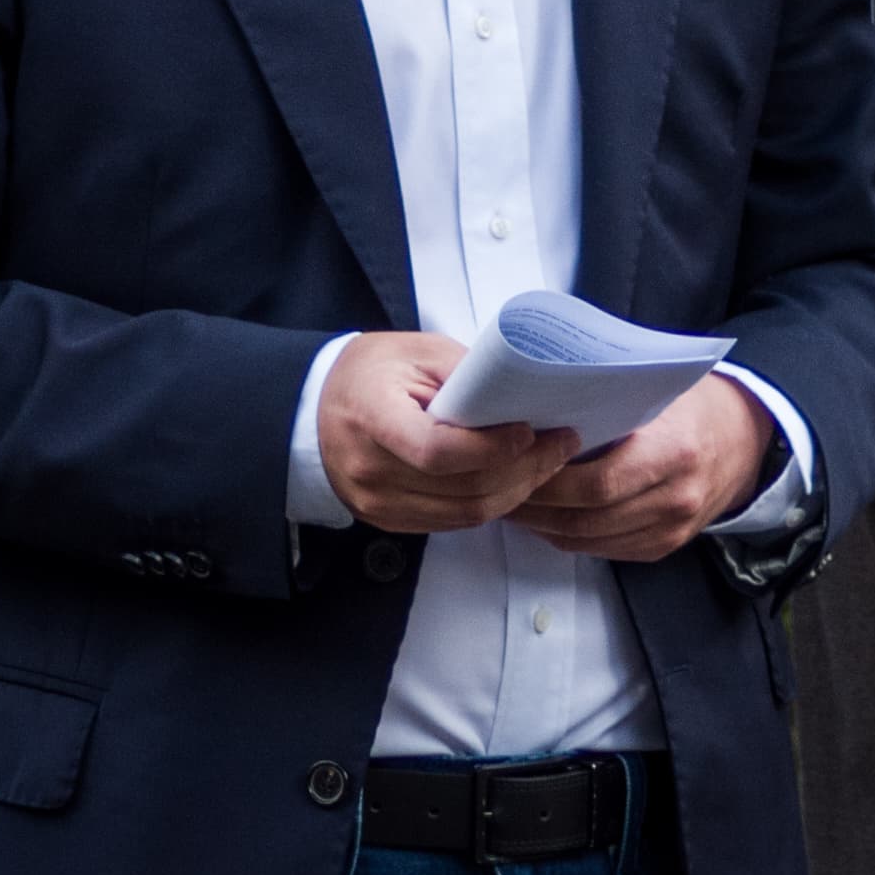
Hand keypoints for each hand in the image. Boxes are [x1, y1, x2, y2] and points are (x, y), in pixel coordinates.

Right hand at [316, 332, 576, 534]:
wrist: (313, 410)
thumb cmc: (368, 372)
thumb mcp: (415, 352)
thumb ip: (466, 375)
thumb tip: (523, 397)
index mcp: (372, 418)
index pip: (438, 451)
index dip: (491, 448)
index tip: (529, 430)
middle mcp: (372, 472)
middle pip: (463, 489)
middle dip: (524, 470)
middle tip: (562, 444)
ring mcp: (379, 505)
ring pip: (467, 514)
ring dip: (517, 492)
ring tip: (548, 462)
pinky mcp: (390, 521)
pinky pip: (454, 522)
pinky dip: (491, 503)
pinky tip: (515, 480)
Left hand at [510, 374, 777, 562]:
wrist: (745, 438)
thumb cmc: (691, 405)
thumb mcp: (656, 391)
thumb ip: (609, 403)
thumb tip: (540, 408)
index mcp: (673, 452)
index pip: (598, 483)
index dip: (549, 481)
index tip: (514, 465)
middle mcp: (676, 497)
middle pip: (588, 517)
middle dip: (536, 507)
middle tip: (500, 487)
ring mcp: (672, 529)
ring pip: (590, 539)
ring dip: (544, 527)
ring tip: (512, 503)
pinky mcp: (664, 546)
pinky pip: (605, 550)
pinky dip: (569, 537)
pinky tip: (545, 519)